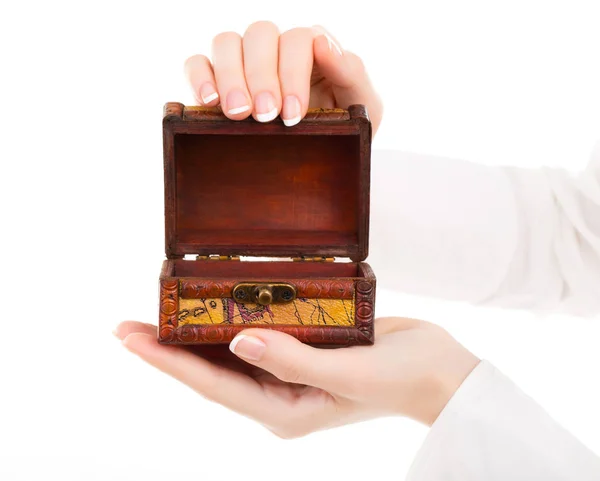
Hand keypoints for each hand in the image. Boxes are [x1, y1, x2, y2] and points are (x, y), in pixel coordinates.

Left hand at [115, 318, 478, 437]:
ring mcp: (290, 372)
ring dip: (193, 336)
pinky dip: (230, 322)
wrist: (439, 370)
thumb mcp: (347, 375)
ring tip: (155, 315)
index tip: (131, 338)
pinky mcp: (302, 350)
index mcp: (285, 410)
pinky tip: (213, 307)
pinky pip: (258, 336)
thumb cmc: (403, 379)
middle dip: (168, 350)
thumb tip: (237, 342)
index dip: (168, 362)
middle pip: (211, 372)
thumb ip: (292, 360)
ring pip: (229, 355)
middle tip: (126, 325)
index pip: (214, 385)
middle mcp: (280, 394)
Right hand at [184, 22, 382, 134]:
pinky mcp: (216, 80)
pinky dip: (199, 77)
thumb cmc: (343, 126)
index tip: (292, 115)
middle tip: (265, 116)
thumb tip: (323, 43)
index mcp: (311, 48)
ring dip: (230, 76)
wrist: (322, 157)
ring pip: (226, 43)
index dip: (292, 72)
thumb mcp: (361, 104)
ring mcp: (243, 61)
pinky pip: (196, 63)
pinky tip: (210, 103)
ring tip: (238, 113)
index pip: (298, 38)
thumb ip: (351, 72)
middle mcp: (275, 47)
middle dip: (262, 76)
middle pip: (260, 35)